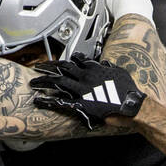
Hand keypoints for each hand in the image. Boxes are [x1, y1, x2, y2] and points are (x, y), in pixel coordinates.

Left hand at [30, 55, 145, 129]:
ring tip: (33, 82)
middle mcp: (85, 76)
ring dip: (43, 81)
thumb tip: (105, 63)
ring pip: (58, 82)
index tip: (57, 62)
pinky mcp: (81, 104)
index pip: (75, 60)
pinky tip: (38, 100)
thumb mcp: (119, 72)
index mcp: (94, 68)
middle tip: (38, 67)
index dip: (64, 61)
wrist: (131, 104)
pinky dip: (48, 100)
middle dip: (48, 67)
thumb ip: (109, 67)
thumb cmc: (128, 90)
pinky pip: (61, 101)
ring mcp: (82, 90)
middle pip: (62, 68)